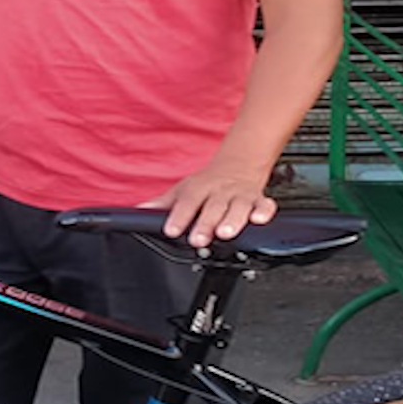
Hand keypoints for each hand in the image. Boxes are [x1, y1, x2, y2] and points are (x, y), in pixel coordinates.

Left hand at [144, 161, 277, 248]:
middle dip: (206, 224)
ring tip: (226, 233)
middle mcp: (219, 192)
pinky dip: (263, 212)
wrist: (238, 165)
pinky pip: (264, 205)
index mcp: (199, 189)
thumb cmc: (207, 183)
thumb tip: (138, 211)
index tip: (171, 230)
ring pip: (237, 206)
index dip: (178, 216)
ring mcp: (239, 196)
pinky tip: (259, 220)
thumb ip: (162, 203)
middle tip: (198, 239)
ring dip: (232, 219)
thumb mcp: (183, 190)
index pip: (186, 202)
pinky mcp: (258, 200)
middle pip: (212, 207)